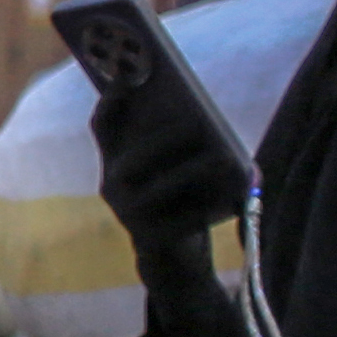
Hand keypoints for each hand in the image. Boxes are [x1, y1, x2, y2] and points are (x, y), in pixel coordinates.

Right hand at [88, 54, 248, 246]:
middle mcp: (112, 187)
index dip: (111, 101)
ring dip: (193, 171)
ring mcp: (128, 215)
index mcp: (116, 162)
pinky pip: (182, 221)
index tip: (127, 76)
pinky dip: (210, 209)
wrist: (175, 259)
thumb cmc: (183, 201)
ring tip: (224, 160)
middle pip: (133, 157)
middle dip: (165, 138)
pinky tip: (233, 200)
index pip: (104, 127)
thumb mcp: (179, 168)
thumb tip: (213, 133)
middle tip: (198, 122)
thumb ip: (186, 145)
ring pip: (160, 187)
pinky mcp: (151, 240)